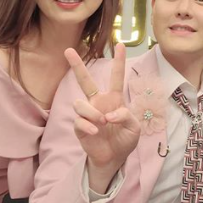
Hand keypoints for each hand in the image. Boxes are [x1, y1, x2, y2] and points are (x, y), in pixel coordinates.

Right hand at [64, 43, 140, 192]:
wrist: (114, 158)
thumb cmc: (125, 139)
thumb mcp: (134, 127)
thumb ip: (126, 116)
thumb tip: (109, 114)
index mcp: (114, 99)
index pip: (117, 77)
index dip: (119, 61)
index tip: (121, 45)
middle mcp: (98, 102)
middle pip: (85, 81)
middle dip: (76, 65)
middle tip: (68, 50)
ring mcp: (88, 114)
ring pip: (80, 103)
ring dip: (92, 113)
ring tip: (102, 123)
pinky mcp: (79, 127)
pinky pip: (79, 121)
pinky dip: (89, 126)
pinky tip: (96, 133)